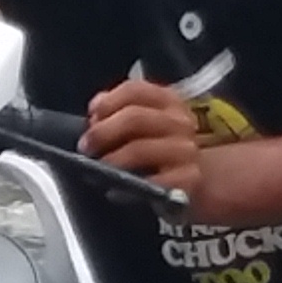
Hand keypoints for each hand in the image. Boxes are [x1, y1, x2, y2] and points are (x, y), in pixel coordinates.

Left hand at [84, 77, 205, 204]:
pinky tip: (116, 191)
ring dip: (112, 160)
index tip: (92, 116)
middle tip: (86, 147)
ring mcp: (186, 150)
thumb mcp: (145, 124)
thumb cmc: (160, 150)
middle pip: (134, 118)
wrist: (195, 180)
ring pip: (140, 149)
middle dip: (103, 133)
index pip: (135, 91)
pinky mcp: (188, 179)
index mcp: (168, 102)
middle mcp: (180, 122)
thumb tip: (96, 110)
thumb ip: (120, 111)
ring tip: (96, 170)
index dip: (108, 102)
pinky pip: (151, 182)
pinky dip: (127, 188)